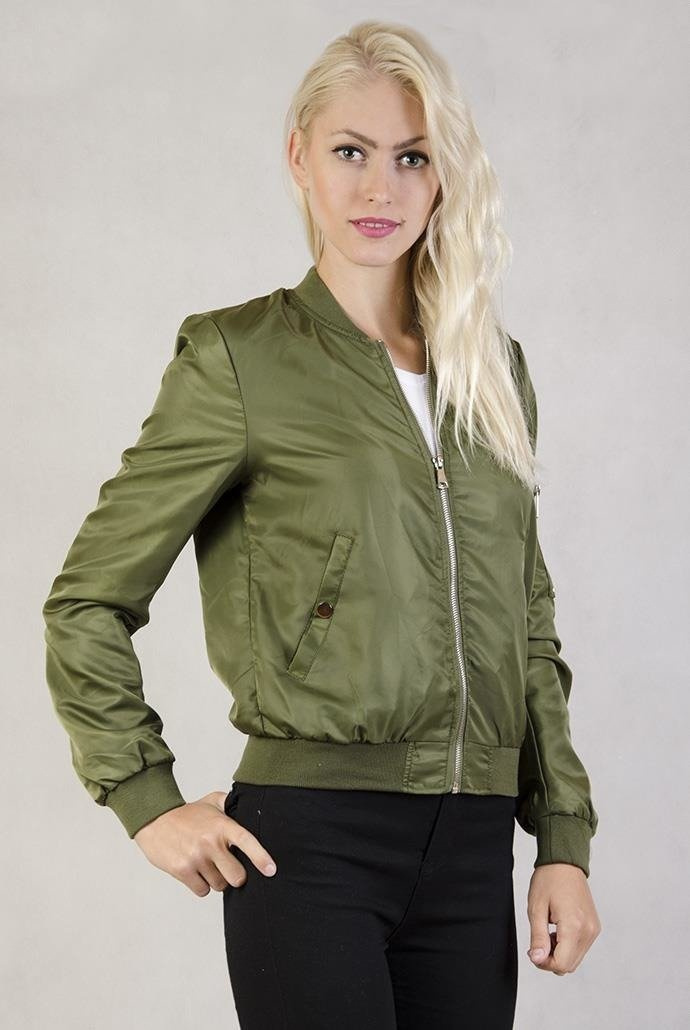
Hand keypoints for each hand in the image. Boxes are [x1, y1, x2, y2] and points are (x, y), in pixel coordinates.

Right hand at [133, 790, 277, 896]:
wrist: (154, 819)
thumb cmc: (187, 813)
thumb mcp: (211, 802)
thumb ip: (231, 804)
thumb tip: (251, 805)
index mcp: (221, 825)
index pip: (246, 841)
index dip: (260, 857)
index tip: (271, 870)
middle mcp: (210, 842)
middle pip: (237, 877)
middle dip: (235, 877)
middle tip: (226, 867)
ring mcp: (196, 857)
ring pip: (219, 886)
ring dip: (215, 879)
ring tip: (205, 863)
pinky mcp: (182, 870)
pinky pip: (202, 891)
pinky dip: (201, 885)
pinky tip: (194, 870)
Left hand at [526, 863, 600, 973]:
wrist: (564, 863)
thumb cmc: (549, 880)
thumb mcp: (536, 908)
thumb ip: (538, 937)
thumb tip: (538, 959)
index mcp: (574, 926)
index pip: (562, 964)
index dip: (544, 963)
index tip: (533, 951)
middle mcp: (588, 930)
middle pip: (570, 965)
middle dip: (551, 960)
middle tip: (538, 942)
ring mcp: (594, 929)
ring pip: (575, 958)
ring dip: (559, 953)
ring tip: (548, 932)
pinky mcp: (594, 927)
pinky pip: (581, 947)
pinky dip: (568, 946)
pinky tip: (557, 930)